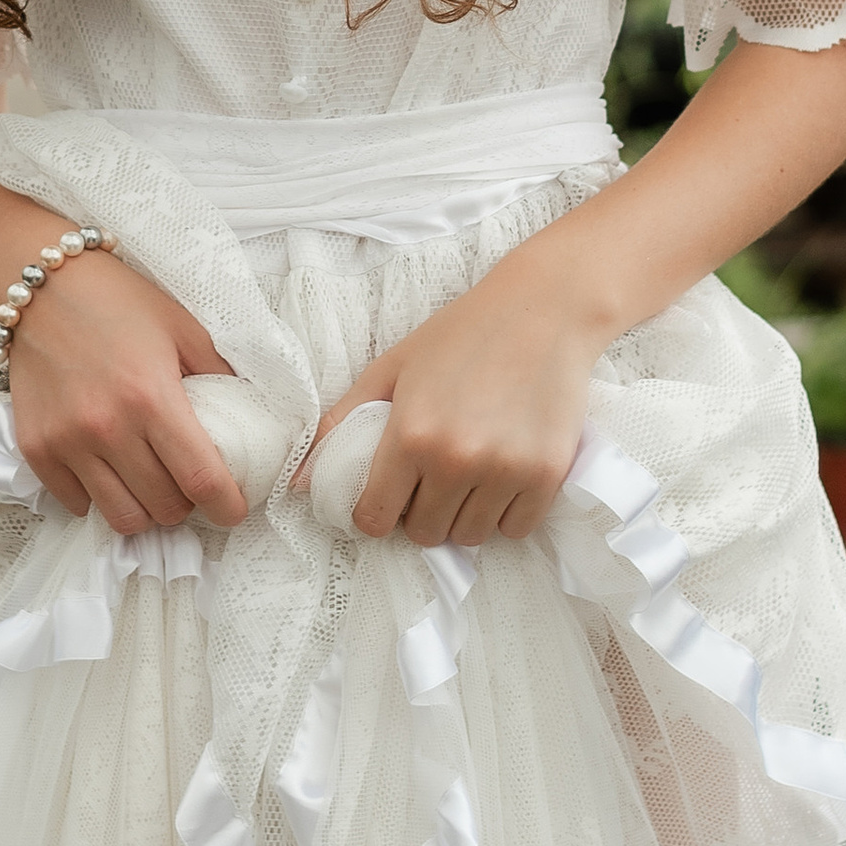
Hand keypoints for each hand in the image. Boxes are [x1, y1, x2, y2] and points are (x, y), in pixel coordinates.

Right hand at [1, 246, 245, 537]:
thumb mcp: (182, 327)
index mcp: (153, 396)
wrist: (40, 286)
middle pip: (165, 507)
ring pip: (122, 518)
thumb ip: (219, 374)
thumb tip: (251, 416)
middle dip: (187, 503)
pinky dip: (98, 498)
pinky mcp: (36, 448)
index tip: (234, 509)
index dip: (227, 506)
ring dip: (146, 508)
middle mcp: (109, 427)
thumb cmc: (117, 301)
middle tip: (187, 480)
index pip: (201, 480)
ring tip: (150, 482)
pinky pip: (76, 503)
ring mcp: (68, 442)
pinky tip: (108, 471)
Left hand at [299, 273, 601, 547]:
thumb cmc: (461, 334)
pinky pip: (516, 528)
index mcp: (411, 434)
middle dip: (421, 512)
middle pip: (425, 533)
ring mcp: (505, 470)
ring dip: (463, 515)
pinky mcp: (547, 475)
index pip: (376, 518)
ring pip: (470, 535)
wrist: (542, 310)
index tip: (388, 496)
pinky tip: (502, 477)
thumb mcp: (391, 368)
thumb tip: (298, 483)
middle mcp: (456, 459)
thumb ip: (342, 423)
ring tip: (469, 474)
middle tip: (432, 477)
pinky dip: (506, 513)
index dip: (376, 512)